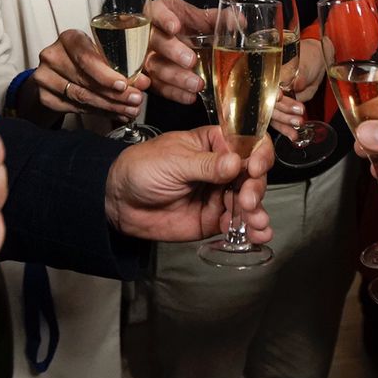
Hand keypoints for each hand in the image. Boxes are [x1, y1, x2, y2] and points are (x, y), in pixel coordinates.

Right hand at [30, 27, 143, 118]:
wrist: (56, 72)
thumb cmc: (83, 59)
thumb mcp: (99, 52)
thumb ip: (120, 64)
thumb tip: (143, 82)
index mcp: (69, 38)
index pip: (86, 57)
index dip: (105, 74)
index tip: (123, 84)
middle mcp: (53, 56)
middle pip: (86, 80)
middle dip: (115, 94)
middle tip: (135, 100)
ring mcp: (45, 77)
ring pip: (82, 97)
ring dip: (110, 106)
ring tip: (129, 110)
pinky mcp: (45, 97)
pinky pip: (76, 108)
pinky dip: (99, 113)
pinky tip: (115, 113)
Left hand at [105, 126, 274, 242]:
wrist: (119, 202)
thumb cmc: (142, 168)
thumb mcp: (174, 161)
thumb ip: (206, 165)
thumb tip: (235, 163)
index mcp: (214, 143)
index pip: (248, 143)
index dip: (258, 154)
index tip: (254, 168)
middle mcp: (222, 168)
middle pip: (254, 174)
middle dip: (255, 188)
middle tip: (246, 200)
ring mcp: (220, 194)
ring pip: (250, 201)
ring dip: (258, 212)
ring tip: (257, 223)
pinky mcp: (214, 218)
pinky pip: (238, 223)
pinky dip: (251, 229)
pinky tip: (258, 234)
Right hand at [141, 0, 211, 105]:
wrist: (179, 40)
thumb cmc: (187, 25)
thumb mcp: (201, 18)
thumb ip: (219, 18)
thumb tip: (239, 21)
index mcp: (159, 12)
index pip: (156, 12)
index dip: (164, 19)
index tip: (175, 27)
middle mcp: (149, 34)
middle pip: (154, 41)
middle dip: (173, 51)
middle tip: (191, 60)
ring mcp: (146, 56)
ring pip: (155, 66)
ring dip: (175, 76)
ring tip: (196, 83)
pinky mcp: (150, 76)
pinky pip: (158, 86)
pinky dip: (174, 93)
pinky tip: (189, 96)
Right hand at [271, 37, 325, 135]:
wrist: (318, 62)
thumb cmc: (309, 57)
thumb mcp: (305, 63)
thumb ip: (299, 75)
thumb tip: (296, 83)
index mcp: (272, 74)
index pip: (267, 85)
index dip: (272, 92)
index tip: (279, 97)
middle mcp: (271, 88)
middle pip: (270, 103)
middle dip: (284, 111)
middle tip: (298, 113)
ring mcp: (275, 100)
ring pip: (274, 115)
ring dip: (285, 124)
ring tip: (297, 127)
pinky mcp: (283, 109)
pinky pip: (280, 121)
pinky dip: (287, 129)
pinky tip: (293, 135)